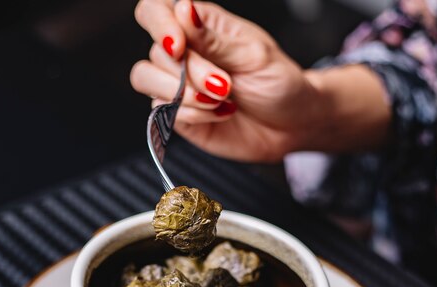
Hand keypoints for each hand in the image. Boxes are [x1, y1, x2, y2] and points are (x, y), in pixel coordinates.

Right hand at [130, 0, 318, 160]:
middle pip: (155, 51)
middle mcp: (184, 53)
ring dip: (183, 94)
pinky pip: (163, 112)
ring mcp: (177, 85)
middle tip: (225, 85)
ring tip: (221, 100)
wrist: (290, 125)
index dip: (159, 24)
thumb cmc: (278, 83)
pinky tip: (219, 114)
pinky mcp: (179, 115)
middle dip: (189, 73)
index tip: (178, 46)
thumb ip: (214, 39)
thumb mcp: (253, 55)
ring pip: (146, 80)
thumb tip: (183, 10)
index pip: (156, 9)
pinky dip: (191, 115)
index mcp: (200, 25)